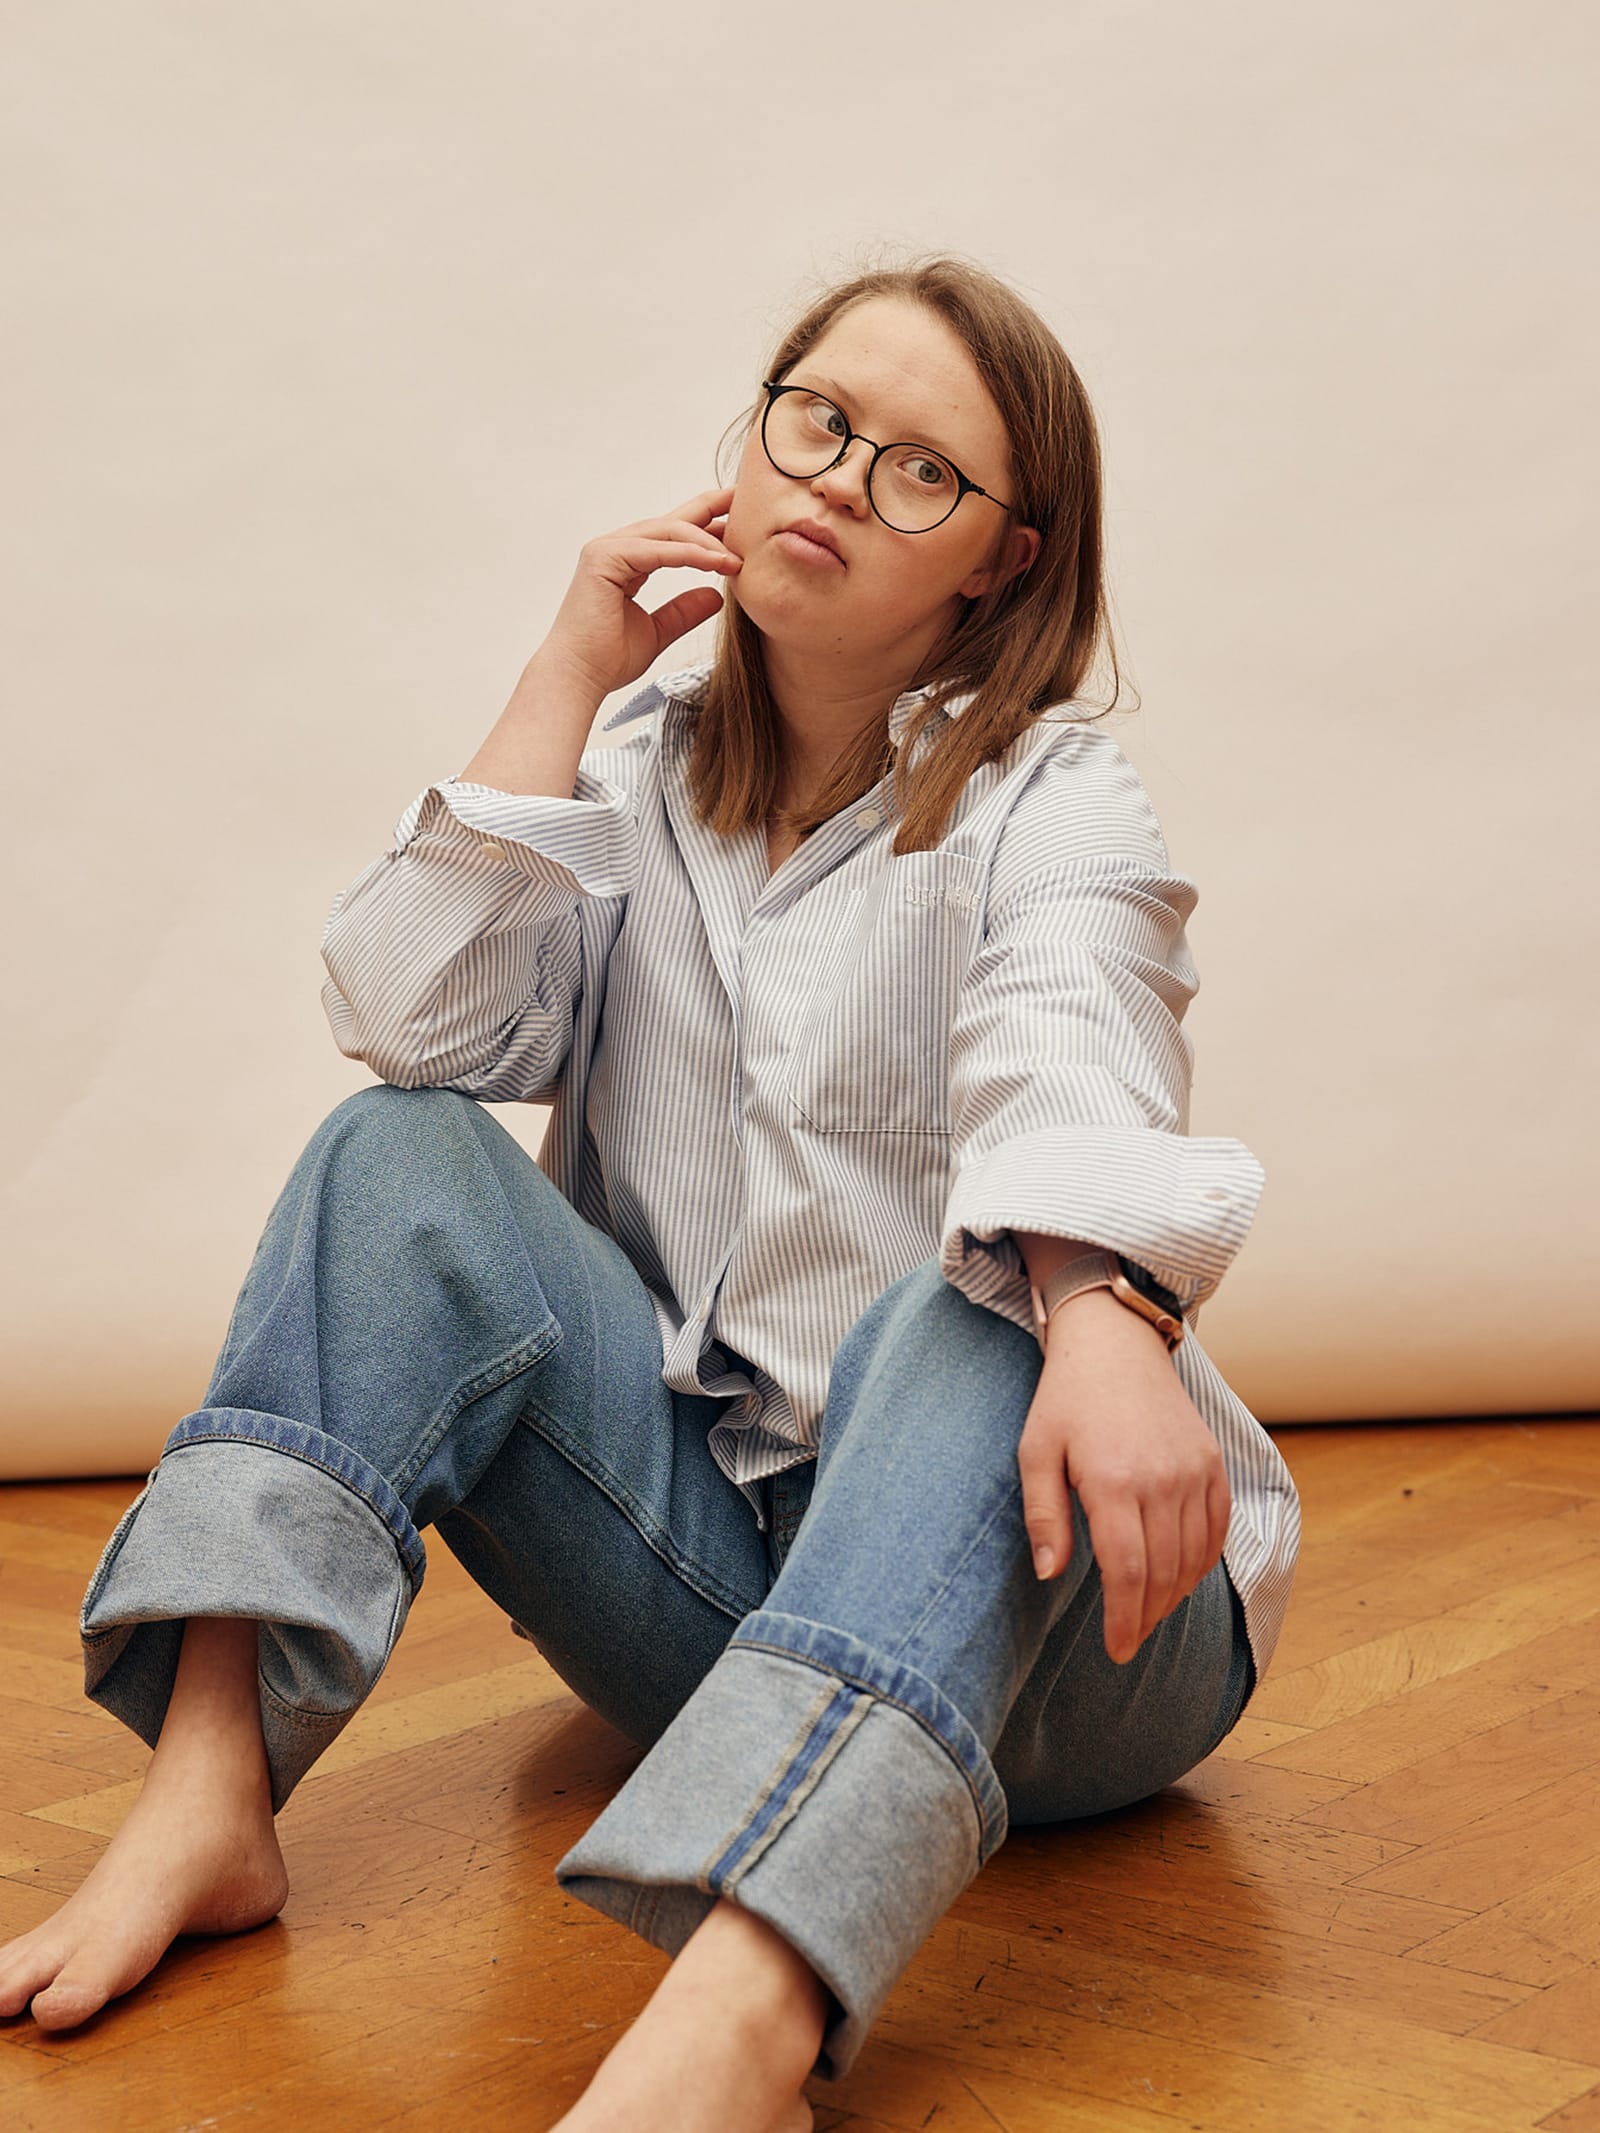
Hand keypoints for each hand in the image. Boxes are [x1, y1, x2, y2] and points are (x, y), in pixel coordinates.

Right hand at [537, 484, 743, 699]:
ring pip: (667, 531)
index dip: (706, 524)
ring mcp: (607, 549)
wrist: (579, 678)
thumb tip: (716, 595)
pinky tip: (716, 561)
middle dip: (710, 509)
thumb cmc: (608, 660)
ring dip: (706, 542)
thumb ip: (683, 611)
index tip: (739, 521)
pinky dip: (689, 554)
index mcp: (627, 562)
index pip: (672, 534)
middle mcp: (616, 548)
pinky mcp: (604, 558)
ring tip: (737, 558)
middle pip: (672, 521)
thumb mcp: (658, 631)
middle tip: (745, 503)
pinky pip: (657, 550)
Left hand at [1016, 1291, 1230, 1664]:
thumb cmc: (1066, 1400)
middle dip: (1146, 1617)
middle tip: (1128, 1642)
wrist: (1114, 1344)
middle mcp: (1161, 1478)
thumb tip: (1050, 1574)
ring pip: (1194, 1558)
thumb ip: (1043, 1515)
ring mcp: (1194, 1470)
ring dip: (1174, 1596)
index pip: (1127, 1571)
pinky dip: (1203, 1563)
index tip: (1116, 1649)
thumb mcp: (1035, 1451)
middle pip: (1163, 1573)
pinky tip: (1181, 1579)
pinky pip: (1218, 1529)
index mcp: (1112, 1479)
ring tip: (1149, 1614)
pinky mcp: (1212, 1462)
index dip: (1123, 1619)